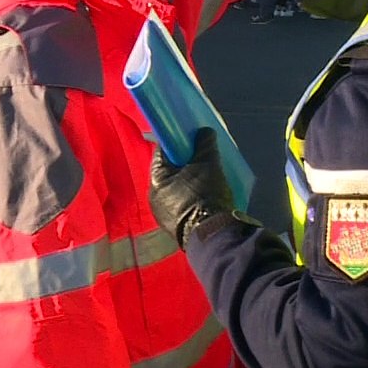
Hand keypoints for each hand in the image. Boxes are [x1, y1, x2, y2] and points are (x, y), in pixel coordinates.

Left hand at [149, 128, 234, 249]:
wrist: (212, 236)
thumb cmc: (205, 195)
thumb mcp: (208, 164)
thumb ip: (205, 144)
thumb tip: (204, 131)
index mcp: (156, 180)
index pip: (163, 152)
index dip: (177, 142)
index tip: (191, 138)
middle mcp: (154, 197)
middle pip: (170, 172)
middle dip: (185, 163)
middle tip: (202, 158)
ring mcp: (163, 215)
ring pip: (175, 189)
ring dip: (188, 182)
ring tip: (207, 177)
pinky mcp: (174, 228)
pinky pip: (181, 205)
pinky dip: (191, 198)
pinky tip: (205, 197)